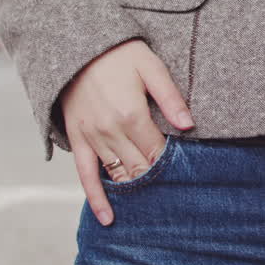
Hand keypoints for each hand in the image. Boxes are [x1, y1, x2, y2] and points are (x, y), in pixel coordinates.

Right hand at [59, 39, 194, 225]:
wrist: (76, 45)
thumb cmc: (121, 54)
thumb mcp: (152, 68)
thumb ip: (171, 98)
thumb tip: (189, 126)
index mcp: (132, 115)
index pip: (158, 152)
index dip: (174, 165)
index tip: (189, 173)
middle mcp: (110, 131)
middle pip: (140, 167)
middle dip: (159, 180)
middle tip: (178, 195)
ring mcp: (91, 138)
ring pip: (117, 174)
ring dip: (136, 191)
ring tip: (154, 209)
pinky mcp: (77, 139)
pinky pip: (85, 175)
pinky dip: (96, 198)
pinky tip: (108, 218)